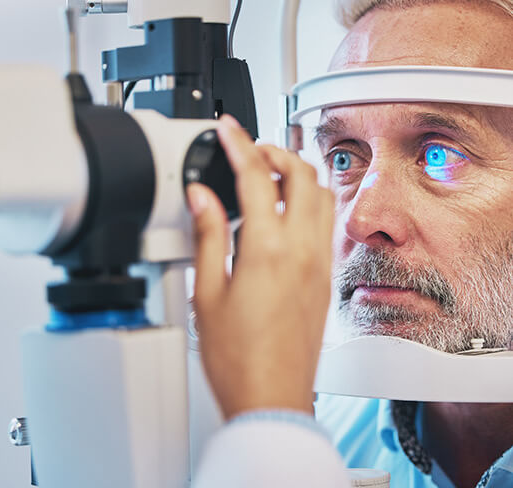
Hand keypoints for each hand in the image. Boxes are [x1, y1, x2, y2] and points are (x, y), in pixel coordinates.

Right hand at [186, 115, 333, 419]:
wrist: (271, 398)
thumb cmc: (236, 358)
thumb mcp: (207, 292)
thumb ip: (207, 234)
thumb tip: (201, 196)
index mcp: (267, 250)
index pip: (255, 175)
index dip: (239, 143)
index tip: (227, 128)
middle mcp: (301, 250)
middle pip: (301, 173)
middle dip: (275, 149)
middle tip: (248, 149)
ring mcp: (318, 264)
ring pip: (320, 194)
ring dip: (296, 173)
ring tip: (267, 175)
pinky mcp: (324, 279)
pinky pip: (323, 223)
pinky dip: (307, 202)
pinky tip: (283, 213)